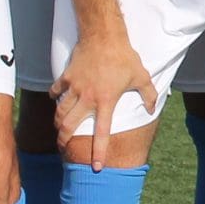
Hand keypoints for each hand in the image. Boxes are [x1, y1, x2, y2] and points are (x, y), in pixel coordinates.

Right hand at [51, 30, 157, 170]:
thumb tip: (151, 109)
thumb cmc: (124, 57)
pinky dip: (54, 96)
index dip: (99, 152)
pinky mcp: (67, 76)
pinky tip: (55, 98)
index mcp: (106, 102)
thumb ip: (148, 95)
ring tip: (59, 129)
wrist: (104, 36)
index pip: (101, 133)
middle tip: (63, 147)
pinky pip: (56, 90)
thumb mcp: (142, 76)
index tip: (95, 167)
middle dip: (64, 140)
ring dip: (58, 122)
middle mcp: (87, 98)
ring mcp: (75, 87)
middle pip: (69, 126)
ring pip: (60, 111)